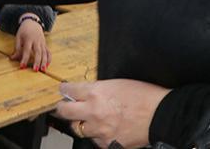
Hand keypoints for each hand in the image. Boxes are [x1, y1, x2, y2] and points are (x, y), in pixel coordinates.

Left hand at [10, 14, 49, 70]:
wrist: (32, 23)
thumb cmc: (24, 31)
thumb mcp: (18, 37)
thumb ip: (16, 48)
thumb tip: (12, 58)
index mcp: (29, 39)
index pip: (26, 50)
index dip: (24, 59)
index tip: (22, 67)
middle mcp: (37, 41)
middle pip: (38, 52)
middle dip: (37, 62)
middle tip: (35, 70)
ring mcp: (42, 43)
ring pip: (45, 53)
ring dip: (44, 62)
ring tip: (43, 70)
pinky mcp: (45, 44)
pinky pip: (48, 52)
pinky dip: (49, 59)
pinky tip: (47, 65)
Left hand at [56, 79, 170, 147]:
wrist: (164, 114)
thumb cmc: (144, 96)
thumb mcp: (116, 84)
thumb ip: (96, 88)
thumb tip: (83, 91)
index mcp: (95, 93)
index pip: (67, 90)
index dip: (64, 90)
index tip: (64, 91)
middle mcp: (94, 111)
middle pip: (63, 111)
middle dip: (62, 108)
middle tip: (64, 107)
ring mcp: (100, 130)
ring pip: (77, 128)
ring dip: (81, 124)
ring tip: (90, 120)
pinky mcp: (109, 143)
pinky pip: (94, 140)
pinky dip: (97, 136)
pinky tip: (105, 130)